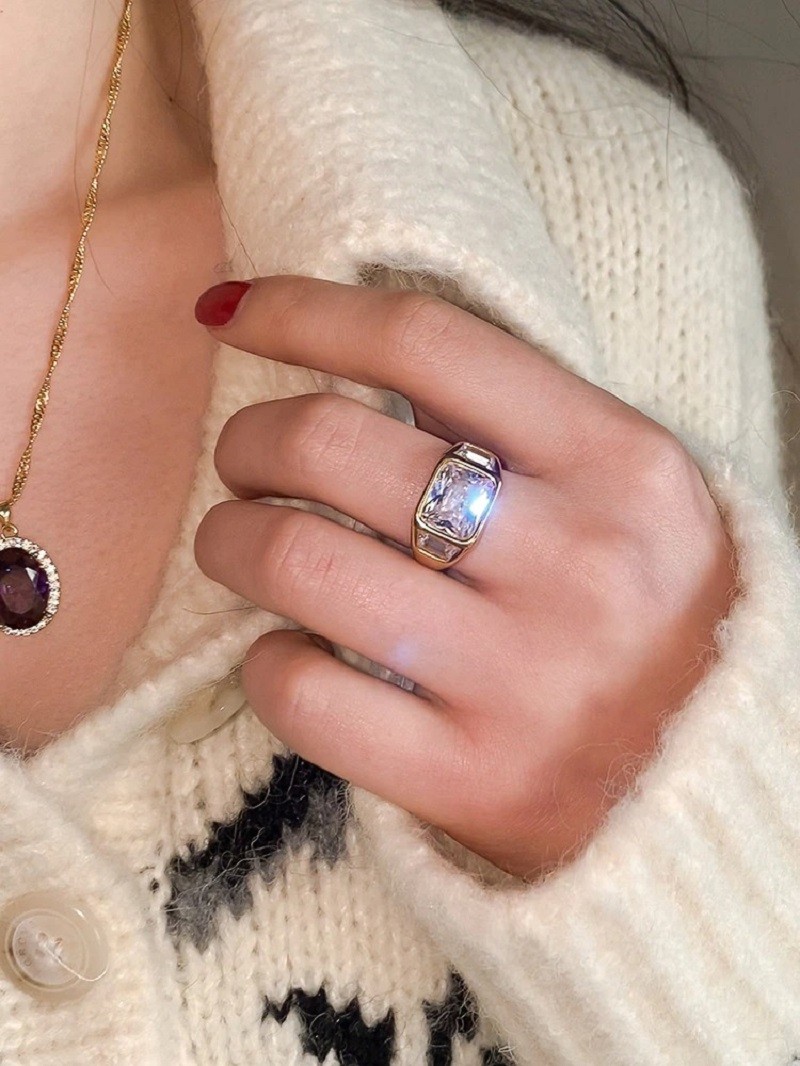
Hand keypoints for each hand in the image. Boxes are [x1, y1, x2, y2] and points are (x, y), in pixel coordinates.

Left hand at [193, 275, 737, 880]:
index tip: (238, 312)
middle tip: (245, 463)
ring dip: (230, 540)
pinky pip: (303, 693)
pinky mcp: (473, 778)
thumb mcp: (627, 494)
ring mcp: (524, 678)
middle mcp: (578, 563)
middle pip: (333, 444)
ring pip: (297, 561)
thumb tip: (348, 351)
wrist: (703, 791)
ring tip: (237, 545)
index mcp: (623, 466)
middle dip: (249, 441)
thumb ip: (519, 422)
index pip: (427, 341)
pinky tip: (287, 652)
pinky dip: (265, 661)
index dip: (304, 312)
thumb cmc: (651, 621)